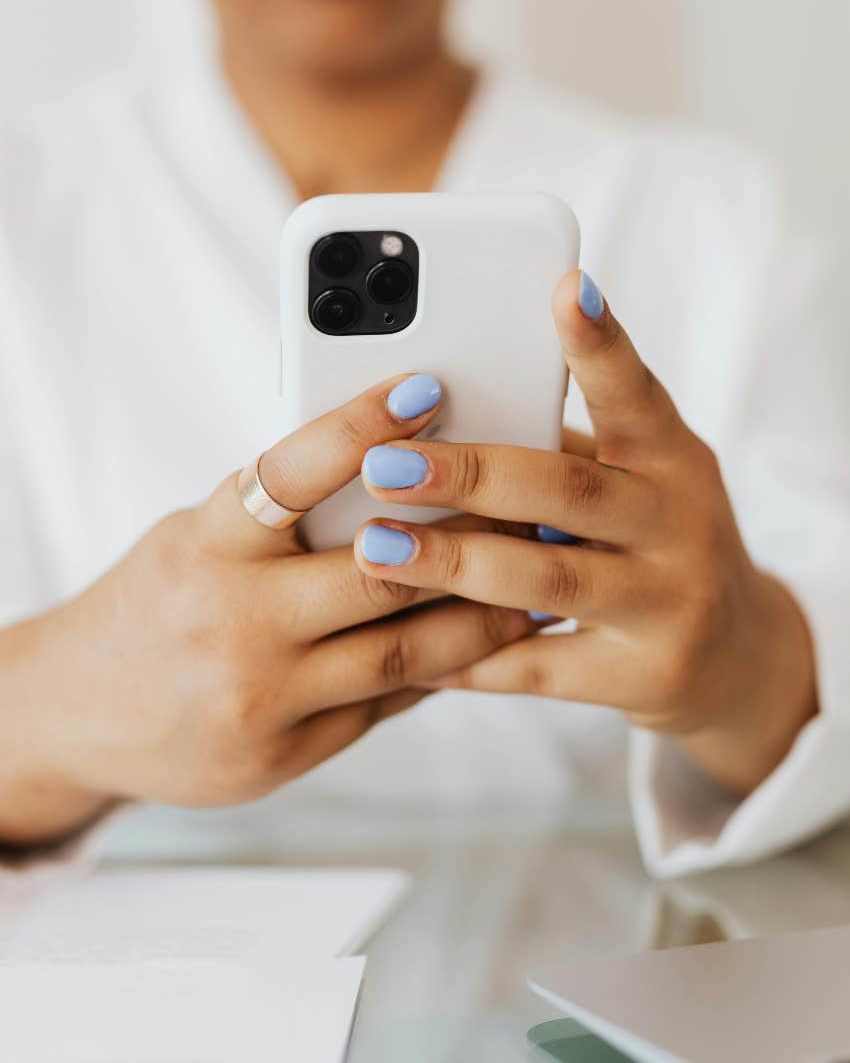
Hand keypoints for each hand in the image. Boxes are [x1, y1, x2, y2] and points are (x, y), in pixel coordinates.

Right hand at [0, 375, 534, 846]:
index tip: (426, 387)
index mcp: (206, 545)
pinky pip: (385, 705)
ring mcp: (262, 697)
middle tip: (532, 504)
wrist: (77, 713)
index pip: (290, 473)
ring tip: (538, 581)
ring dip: (483, 615)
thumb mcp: (198, 539)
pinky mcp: (285, 754)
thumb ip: (282, 519)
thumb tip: (394, 478)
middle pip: (378, 571)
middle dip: (468, 538)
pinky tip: (487, 644)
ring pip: (403, 652)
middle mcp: (234, 620)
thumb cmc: (154, 602)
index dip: (361, 426)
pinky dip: (441, 669)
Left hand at [353, 273, 817, 795]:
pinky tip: (412, 647)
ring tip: (374, 547)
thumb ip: (560, 454)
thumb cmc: (657, 543)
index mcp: (674, 459)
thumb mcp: (637, 483)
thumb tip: (436, 418)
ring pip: (548, 577)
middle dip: (468, 473)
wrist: (737, 658)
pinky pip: (539, 667)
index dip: (601, 343)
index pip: (636, 392)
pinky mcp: (644, 676)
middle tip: (382, 463)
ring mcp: (670, 604)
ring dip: (452, 563)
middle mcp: (682, 524)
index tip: (565, 287)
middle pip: (569, 489)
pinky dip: (470, 657)